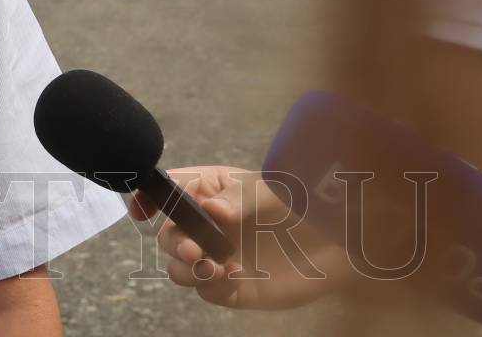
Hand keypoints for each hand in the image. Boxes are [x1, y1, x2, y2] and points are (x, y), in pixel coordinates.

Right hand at [129, 165, 347, 310]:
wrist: (340, 243)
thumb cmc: (300, 203)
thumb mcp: (268, 191)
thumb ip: (236, 200)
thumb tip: (210, 209)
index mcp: (208, 191)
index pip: (168, 191)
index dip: (147, 197)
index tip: (141, 209)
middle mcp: (206, 225)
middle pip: (168, 235)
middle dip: (174, 242)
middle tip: (195, 250)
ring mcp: (217, 256)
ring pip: (179, 267)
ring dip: (188, 267)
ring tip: (213, 266)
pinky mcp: (232, 287)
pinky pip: (207, 290)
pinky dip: (212, 286)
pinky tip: (233, 275)